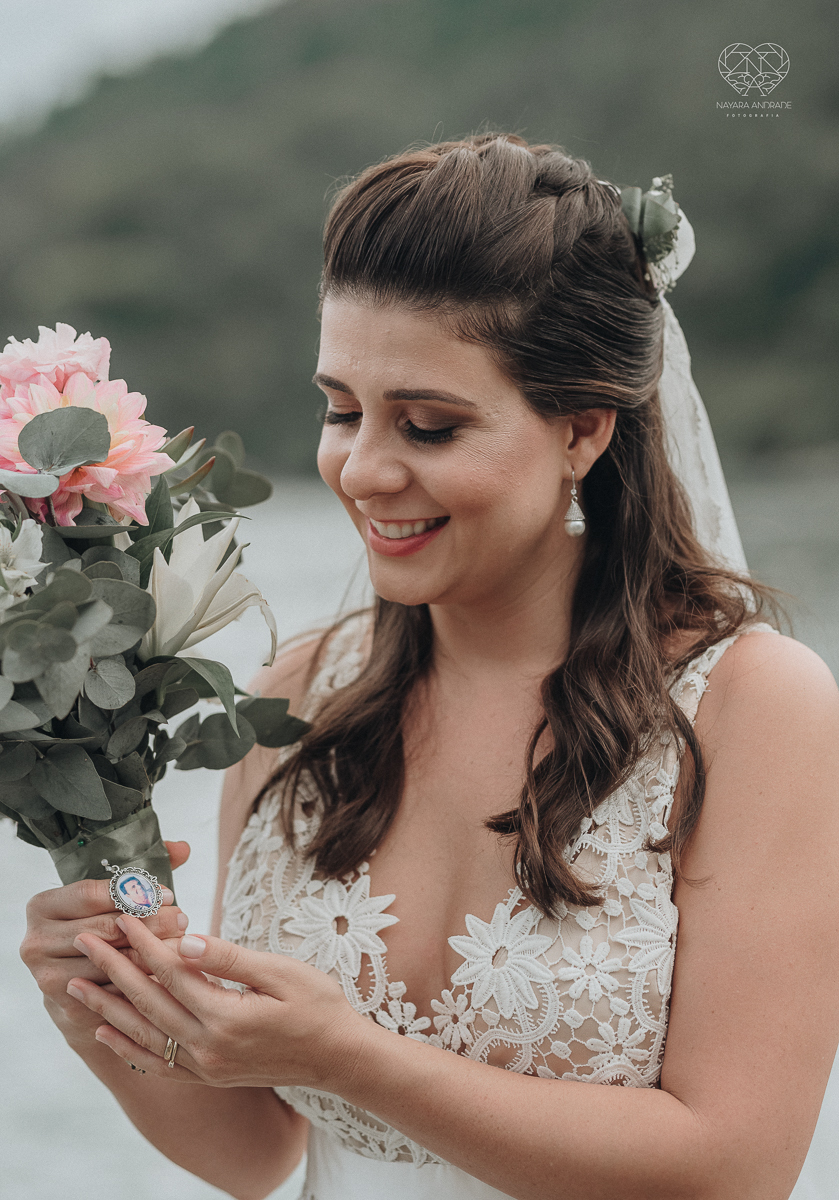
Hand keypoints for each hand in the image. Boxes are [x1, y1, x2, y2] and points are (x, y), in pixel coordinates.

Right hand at [20, 841, 190, 1044]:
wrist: (80, 991)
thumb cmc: (99, 933)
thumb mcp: (111, 900)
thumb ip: (143, 874)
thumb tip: (182, 848)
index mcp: (43, 907)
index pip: (90, 894)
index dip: (133, 893)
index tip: (167, 895)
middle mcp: (37, 941)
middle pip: (104, 928)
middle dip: (150, 923)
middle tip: (181, 918)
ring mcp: (48, 977)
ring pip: (113, 961)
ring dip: (153, 953)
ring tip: (182, 943)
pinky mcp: (66, 1006)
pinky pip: (114, 991)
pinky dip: (145, 980)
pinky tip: (168, 971)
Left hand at [66, 915, 371, 1092]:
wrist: (338, 1057)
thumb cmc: (318, 1005)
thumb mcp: (281, 972)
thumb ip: (229, 959)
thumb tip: (185, 940)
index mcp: (226, 1016)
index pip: (172, 972)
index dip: (145, 941)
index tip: (121, 916)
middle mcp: (209, 1047)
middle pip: (149, 1001)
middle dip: (112, 968)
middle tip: (83, 940)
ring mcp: (206, 1066)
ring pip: (144, 1034)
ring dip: (107, 1008)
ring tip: (74, 987)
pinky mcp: (209, 1075)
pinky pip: (158, 1063)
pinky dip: (128, 1047)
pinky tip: (106, 1032)